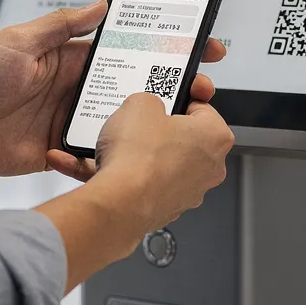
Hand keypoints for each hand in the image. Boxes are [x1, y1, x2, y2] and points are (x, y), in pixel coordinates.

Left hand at [0, 0, 224, 177]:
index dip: (162, 46)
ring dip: (153, 123)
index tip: (195, 43)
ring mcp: (73, 121)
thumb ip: (61, 25)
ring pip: (125, 122)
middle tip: (204, 87)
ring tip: (183, 122)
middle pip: (136, 87)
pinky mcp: (64, 151)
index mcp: (72, 59)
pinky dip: (116, 156)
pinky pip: (98, 154)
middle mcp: (78, 89)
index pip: (127, 49)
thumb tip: (101, 6)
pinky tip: (139, 155)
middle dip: (173, 86)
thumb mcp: (18, 41)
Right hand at [31, 93, 234, 289]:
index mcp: (216, 137)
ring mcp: (187, 191)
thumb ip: (148, 100)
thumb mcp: (140, 103)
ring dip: (133, 153)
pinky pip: (138, 183)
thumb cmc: (140, 158)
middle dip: (156, 129)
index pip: (201, 108)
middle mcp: (209, 167)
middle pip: (180, 138)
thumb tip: (144, 108)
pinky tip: (89, 163)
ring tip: (107, 142)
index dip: (179, 99)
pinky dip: (117, 174)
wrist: (120, 203)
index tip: (164, 96)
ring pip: (156, 162)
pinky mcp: (163, 207)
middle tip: (136, 120)